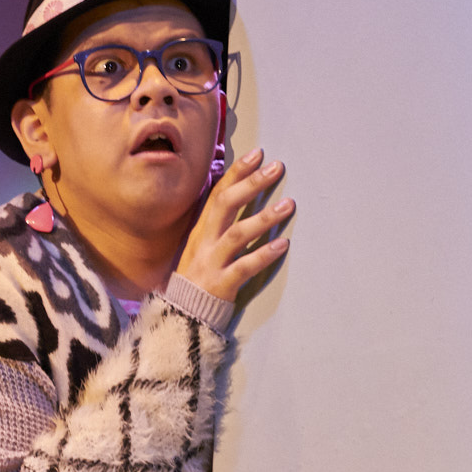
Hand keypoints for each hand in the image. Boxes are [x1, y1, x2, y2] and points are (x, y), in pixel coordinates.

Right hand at [176, 148, 294, 302]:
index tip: (257, 154)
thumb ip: (218, 223)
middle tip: (277, 168)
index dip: (236, 173)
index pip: (217, 193)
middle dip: (251, 184)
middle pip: (225, 206)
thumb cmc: (199, 277)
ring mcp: (211, 263)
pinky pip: (244, 267)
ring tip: (289, 205)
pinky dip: (264, 254)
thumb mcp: (202, 245)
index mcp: (201, 230)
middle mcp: (204, 242)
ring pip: (236, 235)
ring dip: (263, 218)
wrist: (182, 316)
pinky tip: (283, 243)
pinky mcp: (221, 284)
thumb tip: (240, 193)